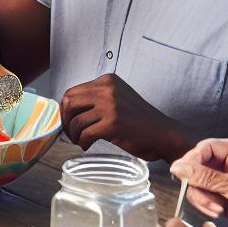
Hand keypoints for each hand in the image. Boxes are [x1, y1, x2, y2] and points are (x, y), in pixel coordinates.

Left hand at [59, 74, 189, 161]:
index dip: (65, 110)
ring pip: (76, 121)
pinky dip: (83, 142)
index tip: (68, 123)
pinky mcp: (113, 123)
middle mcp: (107, 89)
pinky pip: (85, 134)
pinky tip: (88, 145)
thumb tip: (66, 109)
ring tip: (81, 141)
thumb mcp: (116, 99)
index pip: (72, 92)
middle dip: (65, 121)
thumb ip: (96, 99)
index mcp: (107, 80)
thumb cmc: (138, 120)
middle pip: (69, 103)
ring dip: (74, 135)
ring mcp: (110, 105)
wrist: (162, 133)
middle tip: (71, 134)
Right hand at [169, 138, 227, 226]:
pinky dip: (205, 204)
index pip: (204, 148)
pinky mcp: (221, 194)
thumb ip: (206, 177)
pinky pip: (202, 195)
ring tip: (216, 208)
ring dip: (202, 197)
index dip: (190, 161)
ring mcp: (224, 178)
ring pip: (197, 183)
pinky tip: (218, 211)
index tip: (180, 175)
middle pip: (197, 166)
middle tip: (206, 198)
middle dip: (198, 185)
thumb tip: (180, 168)